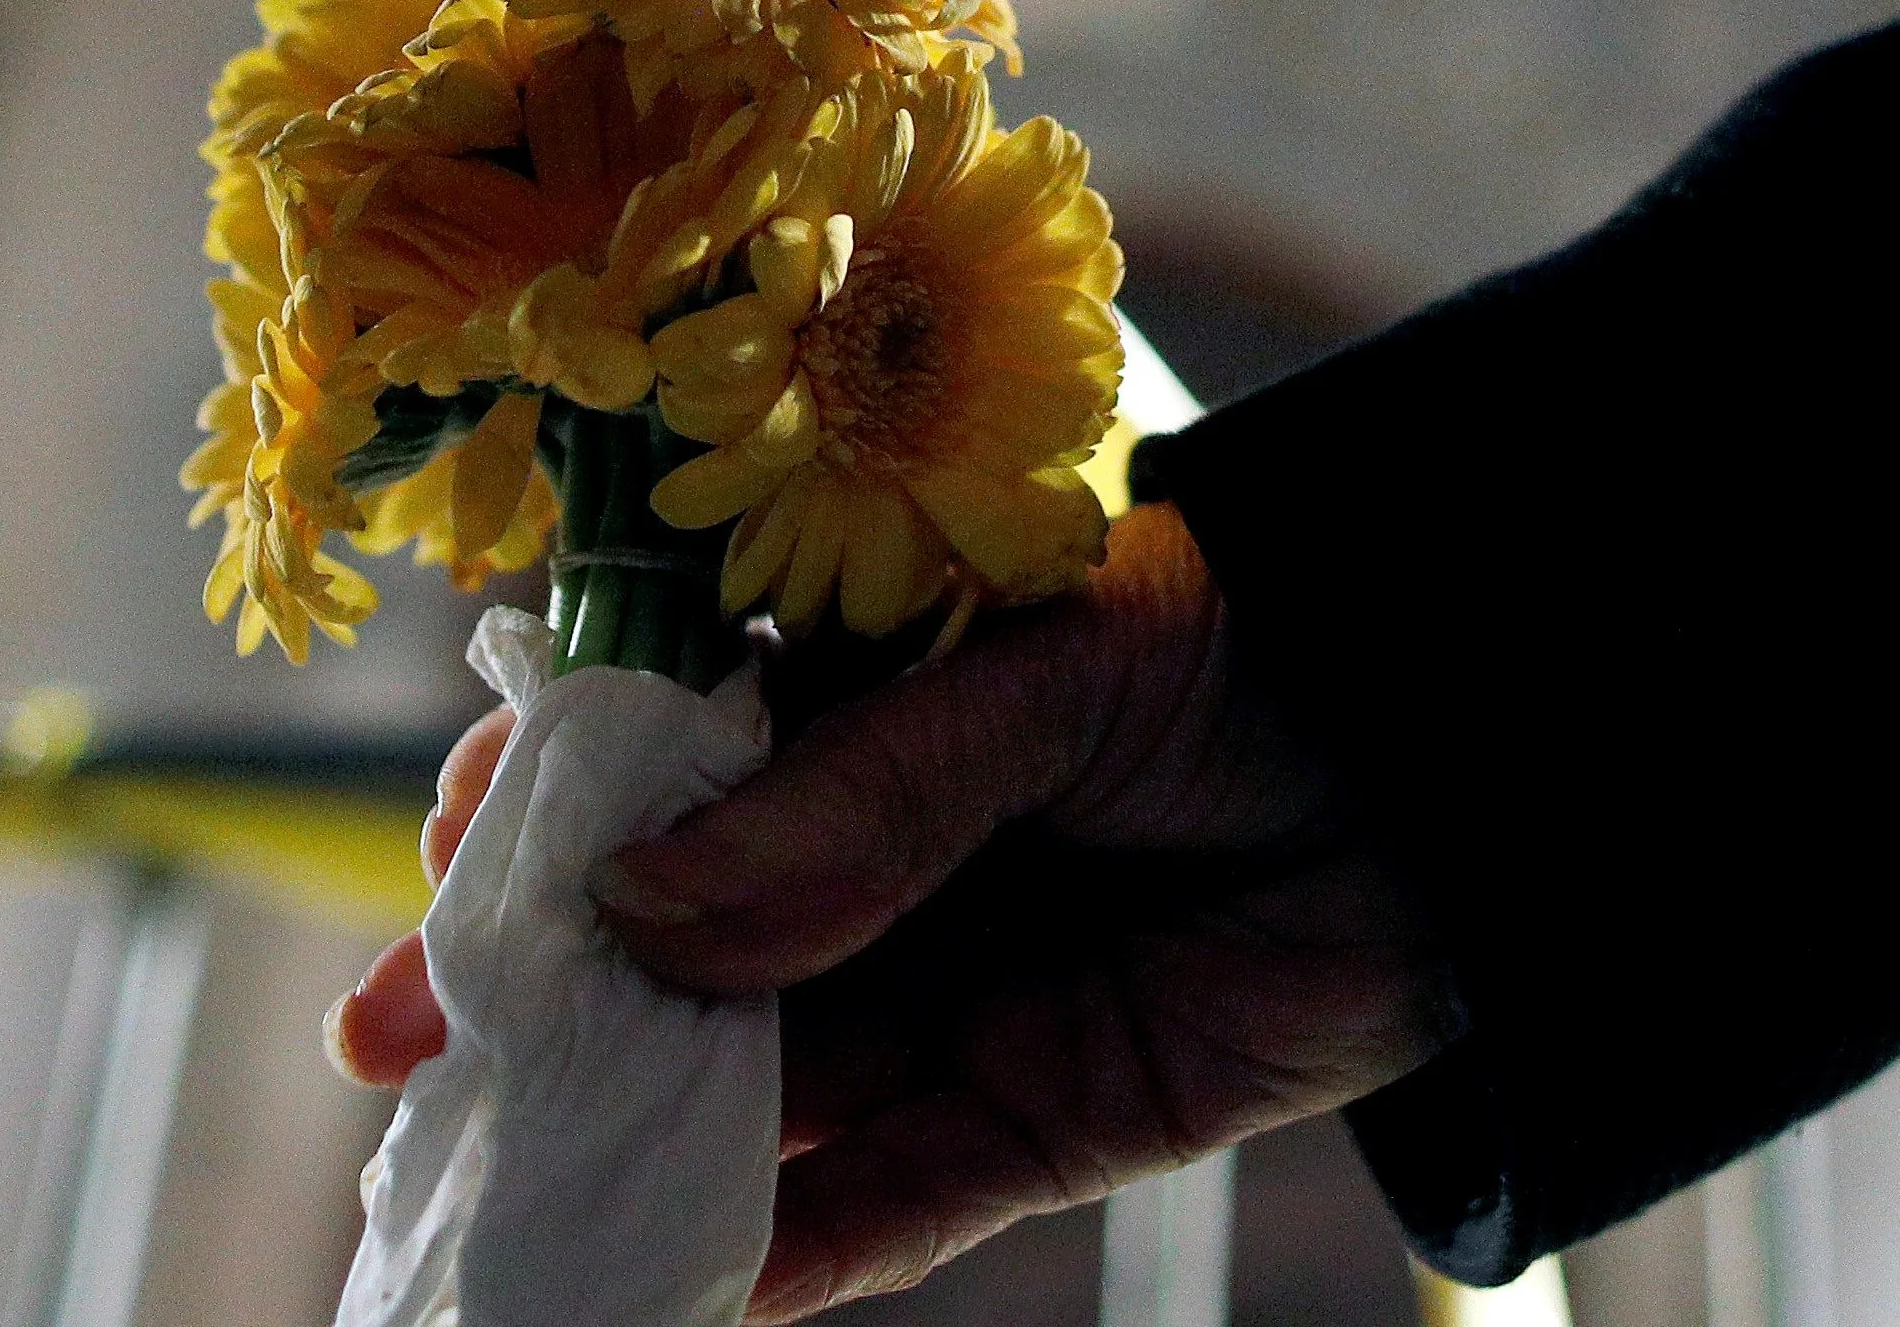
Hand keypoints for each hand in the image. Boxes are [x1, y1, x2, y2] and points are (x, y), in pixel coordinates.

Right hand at [325, 503, 1452, 1317]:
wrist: (1497, 758)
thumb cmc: (1265, 636)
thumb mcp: (1050, 668)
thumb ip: (864, 797)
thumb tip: (650, 912)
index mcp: (861, 685)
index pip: (653, 750)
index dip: (538, 809)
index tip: (444, 859)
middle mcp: (879, 846)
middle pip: (674, 941)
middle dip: (540, 1000)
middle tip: (402, 1061)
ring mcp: (952, 984)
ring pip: (761, 1082)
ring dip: (640, 1137)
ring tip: (514, 1188)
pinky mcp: (1038, 1116)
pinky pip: (890, 1200)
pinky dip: (792, 1246)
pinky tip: (689, 1278)